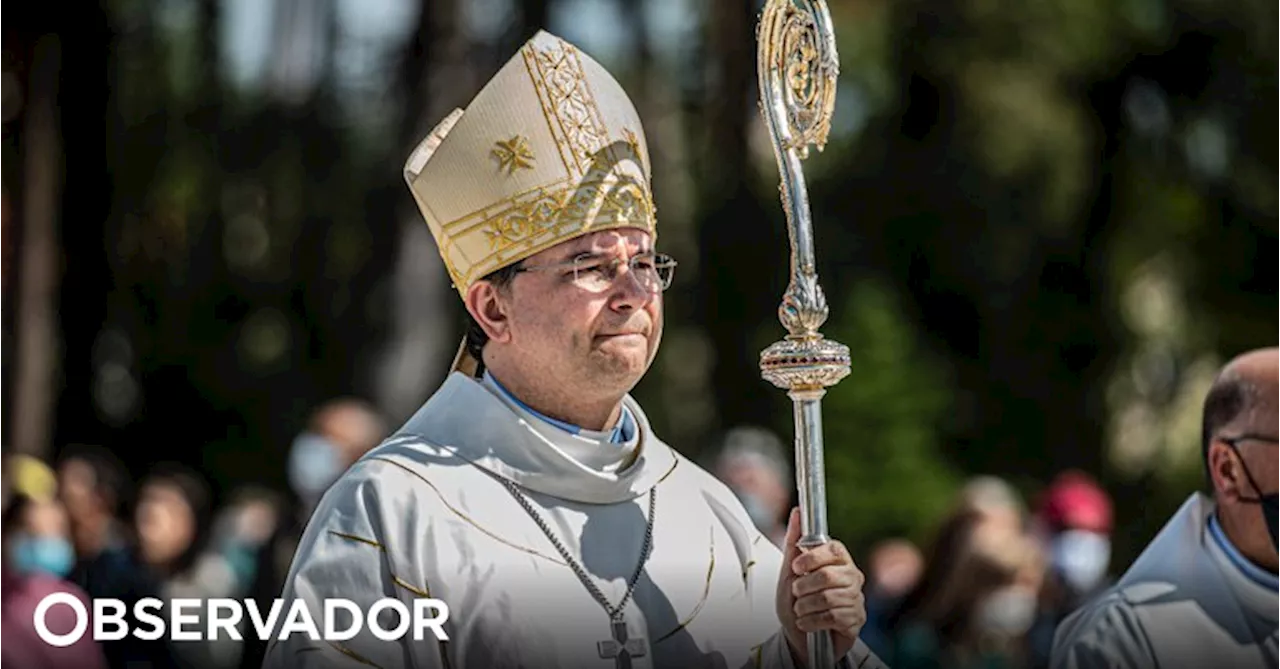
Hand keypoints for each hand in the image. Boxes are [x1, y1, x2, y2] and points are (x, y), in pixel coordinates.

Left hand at [776, 508, 866, 666]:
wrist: (797, 636)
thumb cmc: (796, 602)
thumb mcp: (789, 572)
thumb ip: (794, 542)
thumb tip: (796, 511)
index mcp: (839, 560)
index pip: (834, 549)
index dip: (813, 558)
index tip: (797, 568)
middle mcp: (852, 577)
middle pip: (828, 576)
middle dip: (803, 587)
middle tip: (796, 593)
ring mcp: (856, 599)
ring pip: (829, 598)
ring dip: (805, 607)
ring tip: (800, 610)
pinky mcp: (856, 621)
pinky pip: (833, 617)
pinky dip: (812, 621)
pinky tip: (806, 622)